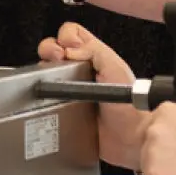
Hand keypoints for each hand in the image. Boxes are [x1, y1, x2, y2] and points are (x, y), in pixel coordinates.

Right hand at [37, 23, 149, 169]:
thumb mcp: (116, 69)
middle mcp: (81, 71)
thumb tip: (70, 49)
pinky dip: (44, 98)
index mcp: (95, 57)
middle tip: (55, 62)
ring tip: (51, 82)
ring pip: (47, 73)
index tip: (66, 51)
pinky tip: (51, 100)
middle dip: (48, 51)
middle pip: (53, 50)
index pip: (71, 33)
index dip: (65, 37)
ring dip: (44, 75)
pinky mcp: (64, 110)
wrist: (131, 140)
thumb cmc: (132, 107)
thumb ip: (95, 51)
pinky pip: (47, 100)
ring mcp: (71, 91)